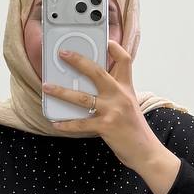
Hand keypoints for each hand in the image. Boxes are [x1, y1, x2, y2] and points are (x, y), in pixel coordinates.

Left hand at [40, 39, 162, 170]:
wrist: (145, 151)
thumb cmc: (134, 130)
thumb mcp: (129, 105)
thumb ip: (115, 94)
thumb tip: (91, 88)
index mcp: (126, 88)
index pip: (125, 61)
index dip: (116, 49)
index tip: (106, 41)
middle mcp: (120, 95)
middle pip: (97, 71)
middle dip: (78, 61)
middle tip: (63, 54)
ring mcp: (113, 110)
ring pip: (82, 97)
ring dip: (61, 92)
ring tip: (47, 87)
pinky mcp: (106, 126)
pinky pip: (81, 123)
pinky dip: (67, 124)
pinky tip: (56, 122)